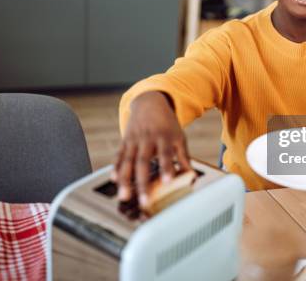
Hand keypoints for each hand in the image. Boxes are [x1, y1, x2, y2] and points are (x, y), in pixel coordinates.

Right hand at [115, 91, 191, 206]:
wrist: (150, 103)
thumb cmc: (167, 124)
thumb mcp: (179, 137)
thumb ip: (183, 156)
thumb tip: (191, 175)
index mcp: (164, 137)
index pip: (165, 154)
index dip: (166, 168)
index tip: (167, 182)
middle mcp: (147, 139)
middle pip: (143, 162)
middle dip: (143, 183)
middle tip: (144, 201)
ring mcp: (134, 140)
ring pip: (127, 161)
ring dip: (125, 180)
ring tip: (124, 196)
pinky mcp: (124, 141)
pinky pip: (118, 156)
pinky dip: (115, 168)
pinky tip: (113, 180)